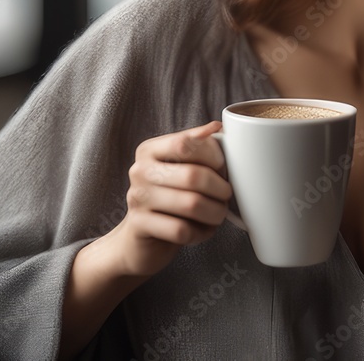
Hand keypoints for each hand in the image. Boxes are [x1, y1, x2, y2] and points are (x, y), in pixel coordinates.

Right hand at [102, 121, 231, 277]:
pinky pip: (182, 230)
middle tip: (226, 195)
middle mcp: (140, 171)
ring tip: (219, 213)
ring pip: (191, 204)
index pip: (185, 143)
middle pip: (193, 175)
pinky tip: (202, 230)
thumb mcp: (180, 167)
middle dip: (220, 189)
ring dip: (215, 212)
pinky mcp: (140, 226)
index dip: (213, 155)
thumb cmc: (169, 195)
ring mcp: (137, 199)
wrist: (140, 237)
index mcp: (150, 150)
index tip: (224, 167)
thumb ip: (198, 146)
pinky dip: (200, 232)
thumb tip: (217, 126)